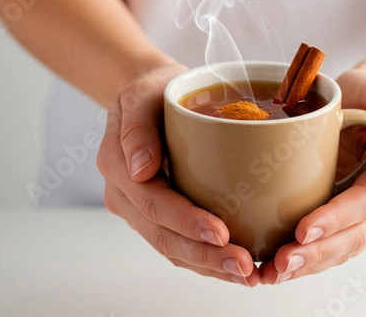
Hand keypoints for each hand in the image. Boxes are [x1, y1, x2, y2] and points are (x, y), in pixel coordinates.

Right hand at [97, 64, 259, 286]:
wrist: (149, 97)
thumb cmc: (151, 92)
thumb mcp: (141, 95)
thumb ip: (137, 128)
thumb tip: (140, 168)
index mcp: (118, 167)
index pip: (152, 204)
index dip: (186, 222)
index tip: (222, 233)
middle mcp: (126, 195)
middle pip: (163, 236)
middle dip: (205, 256)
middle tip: (244, 266)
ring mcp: (140, 209)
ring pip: (172, 248)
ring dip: (208, 266)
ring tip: (246, 274)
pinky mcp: (159, 214)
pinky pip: (178, 244)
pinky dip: (205, 259)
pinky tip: (233, 266)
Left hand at [260, 68, 365, 283]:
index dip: (336, 219)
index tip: (303, 230)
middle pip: (356, 235)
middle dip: (318, 252)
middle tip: (281, 261)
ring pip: (344, 248)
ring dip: (310, 264)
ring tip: (274, 273)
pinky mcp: (351, 218)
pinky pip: (334, 245)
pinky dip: (308, 259)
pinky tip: (280, 268)